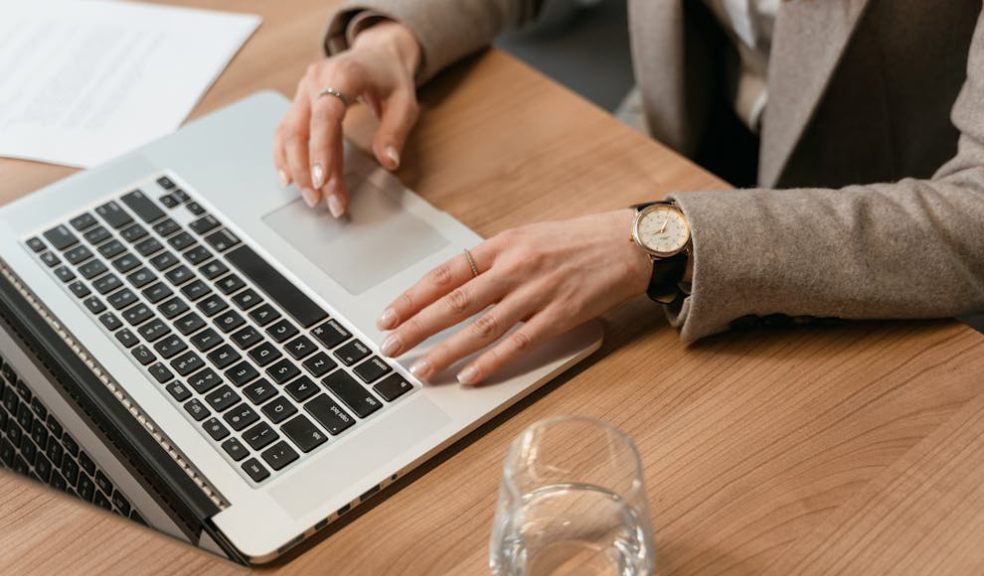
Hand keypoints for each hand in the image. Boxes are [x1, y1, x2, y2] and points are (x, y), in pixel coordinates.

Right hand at [274, 21, 420, 216]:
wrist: (378, 53)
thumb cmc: (390, 77)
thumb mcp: (405, 102)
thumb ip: (395, 131)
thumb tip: (388, 162)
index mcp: (343, 74)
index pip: (325, 116)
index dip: (321, 150)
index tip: (323, 181)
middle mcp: (316, 80)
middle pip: (299, 130)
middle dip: (307, 171)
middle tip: (322, 201)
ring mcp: (303, 90)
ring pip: (287, 133)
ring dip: (295, 168)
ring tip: (311, 197)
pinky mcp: (300, 101)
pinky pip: (285, 131)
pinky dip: (285, 157)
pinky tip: (291, 179)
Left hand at [377, 209, 652, 385]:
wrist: (628, 244)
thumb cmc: (576, 242)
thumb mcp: (528, 238)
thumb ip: (493, 262)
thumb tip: (453, 288)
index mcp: (503, 244)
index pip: (446, 273)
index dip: (413, 297)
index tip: (388, 316)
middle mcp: (516, 266)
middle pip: (455, 302)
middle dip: (416, 327)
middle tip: (388, 347)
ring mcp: (538, 292)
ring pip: (481, 327)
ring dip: (446, 351)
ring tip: (421, 370)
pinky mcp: (561, 315)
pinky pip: (519, 343)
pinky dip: (492, 362)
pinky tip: (470, 376)